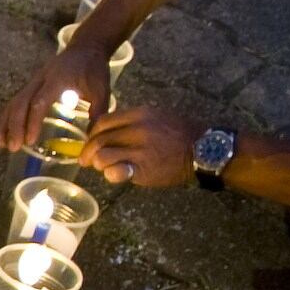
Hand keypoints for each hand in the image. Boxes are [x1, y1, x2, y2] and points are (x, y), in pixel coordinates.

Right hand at [0, 40, 110, 152]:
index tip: (30, 140)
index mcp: (58, 80)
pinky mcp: (31, 85)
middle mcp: (40, 80)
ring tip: (1, 144)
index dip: (32, 122)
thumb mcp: (102, 89)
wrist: (85, 48)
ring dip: (6, 123)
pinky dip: (8, 117)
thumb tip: (93, 140)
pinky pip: (15, 101)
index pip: (39, 102)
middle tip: (13, 147)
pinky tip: (4, 132)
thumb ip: (98, 112)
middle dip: (14, 126)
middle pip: (20, 103)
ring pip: (14, 102)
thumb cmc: (93, 69)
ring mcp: (33, 81)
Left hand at [82, 105, 196, 189]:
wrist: (203, 149)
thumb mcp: (156, 117)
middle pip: (99, 139)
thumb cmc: (180, 134)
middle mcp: (136, 130)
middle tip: (86, 161)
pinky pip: (116, 171)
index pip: (103, 122)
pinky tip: (115, 174)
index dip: (92, 134)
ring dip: (98, 163)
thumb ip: (132, 122)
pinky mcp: (143, 168)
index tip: (91, 142)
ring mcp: (139, 149)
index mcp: (138, 115)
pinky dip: (111, 174)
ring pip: (102, 155)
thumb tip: (109, 133)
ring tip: (103, 168)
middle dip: (88, 152)